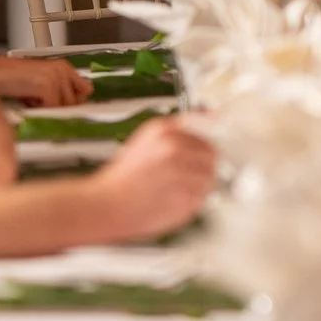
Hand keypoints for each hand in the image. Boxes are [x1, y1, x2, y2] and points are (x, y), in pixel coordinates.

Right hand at [0, 54, 91, 107]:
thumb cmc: (10, 79)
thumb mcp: (39, 83)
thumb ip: (57, 91)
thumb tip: (70, 106)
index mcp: (63, 67)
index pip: (86, 88)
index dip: (75, 101)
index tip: (65, 107)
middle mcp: (62, 70)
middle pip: (75, 101)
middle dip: (57, 106)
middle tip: (38, 101)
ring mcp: (56, 77)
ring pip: (64, 106)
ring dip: (47, 107)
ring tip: (30, 99)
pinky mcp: (47, 86)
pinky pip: (52, 108)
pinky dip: (39, 109)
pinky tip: (27, 100)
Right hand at [89, 119, 218, 241]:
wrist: (104, 205)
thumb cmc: (124, 176)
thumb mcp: (149, 138)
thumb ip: (181, 127)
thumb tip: (216, 115)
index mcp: (165, 130)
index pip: (207, 131)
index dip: (203, 146)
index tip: (199, 154)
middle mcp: (174, 149)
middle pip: (212, 156)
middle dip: (201, 166)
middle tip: (181, 177)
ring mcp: (181, 174)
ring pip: (209, 178)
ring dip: (197, 186)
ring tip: (172, 190)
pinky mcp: (184, 198)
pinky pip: (201, 198)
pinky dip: (191, 202)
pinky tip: (170, 200)